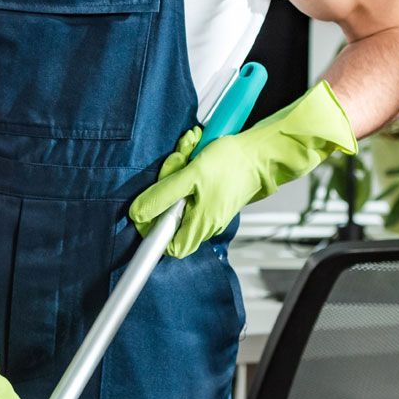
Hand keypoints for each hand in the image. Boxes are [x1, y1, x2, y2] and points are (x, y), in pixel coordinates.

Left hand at [129, 79, 357, 257]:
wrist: (261, 152)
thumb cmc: (232, 163)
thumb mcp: (190, 176)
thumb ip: (162, 197)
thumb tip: (138, 214)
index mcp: (200, 224)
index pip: (167, 246)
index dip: (151, 228)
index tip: (146, 205)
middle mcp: (205, 222)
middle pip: (170, 213)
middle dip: (167, 184)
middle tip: (177, 163)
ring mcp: (208, 207)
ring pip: (179, 194)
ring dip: (178, 170)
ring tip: (189, 153)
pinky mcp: (211, 193)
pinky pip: (190, 184)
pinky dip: (188, 167)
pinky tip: (195, 153)